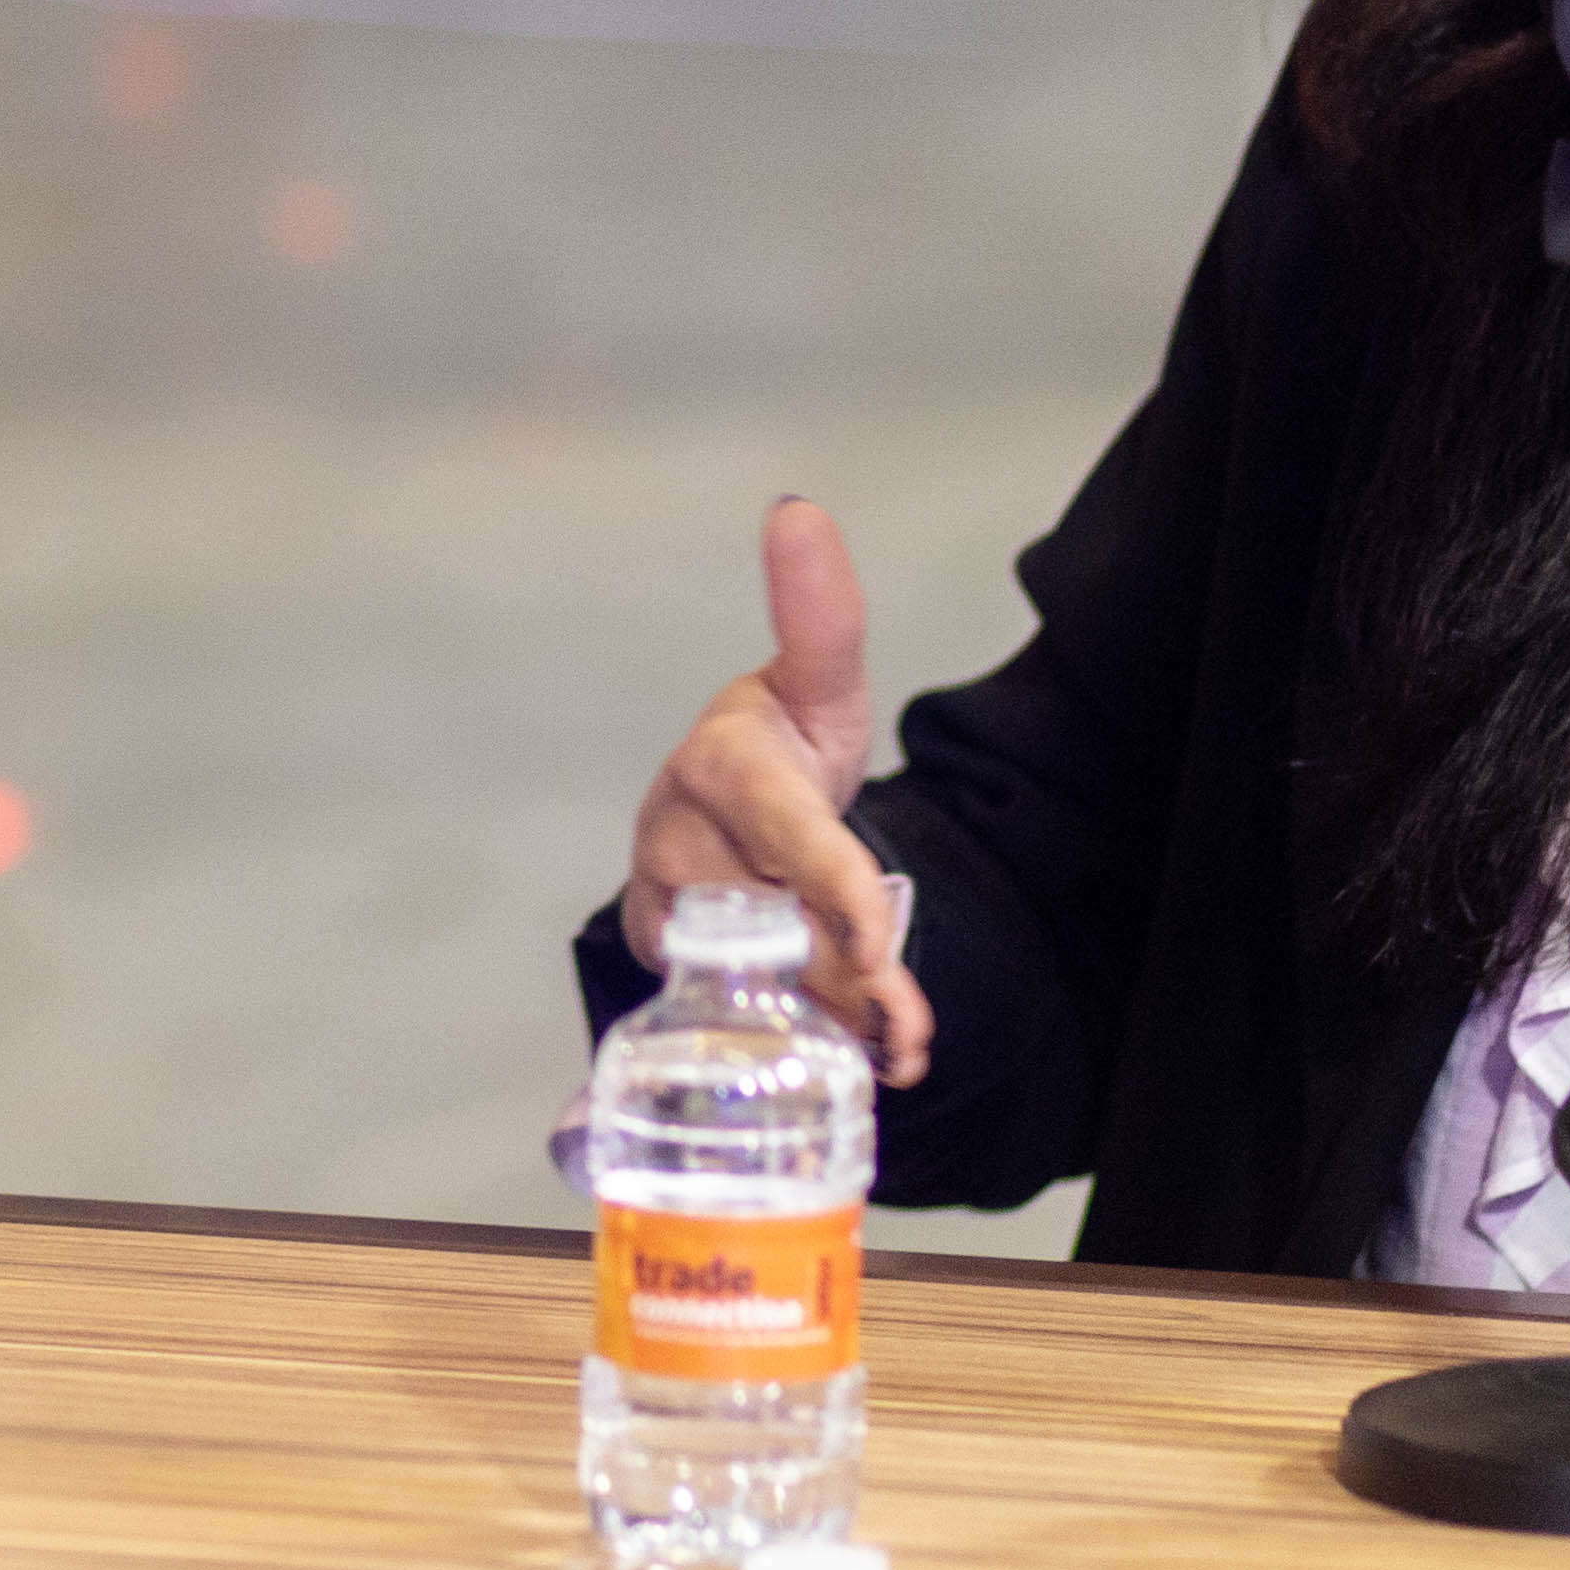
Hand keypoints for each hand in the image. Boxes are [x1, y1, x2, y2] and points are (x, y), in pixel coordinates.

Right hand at [622, 497, 931, 1084]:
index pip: (784, 832)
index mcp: (722, 767)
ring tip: (900, 1044)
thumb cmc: (778, 747)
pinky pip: (733, 1016)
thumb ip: (820, 615)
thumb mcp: (817, 684)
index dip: (833, 889)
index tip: (881, 946)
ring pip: (759, 980)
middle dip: (843, 972)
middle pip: (775, 924)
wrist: (722, 816)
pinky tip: (869, 1061)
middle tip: (904, 1017)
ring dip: (834, 1019)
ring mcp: (665, 910)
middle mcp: (678, 842)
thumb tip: (797, 507)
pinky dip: (804, 1045)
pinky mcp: (666, 966)